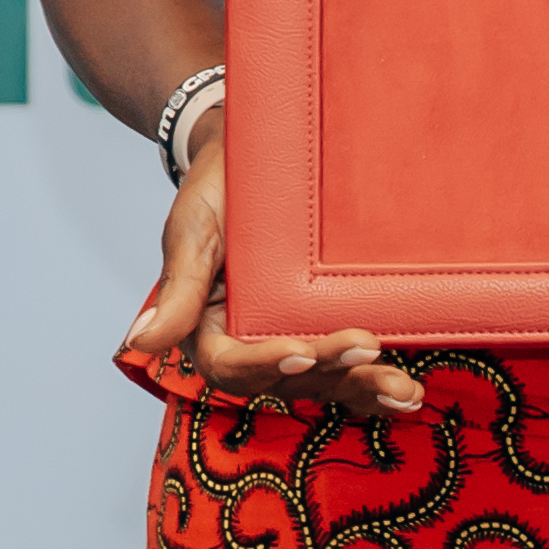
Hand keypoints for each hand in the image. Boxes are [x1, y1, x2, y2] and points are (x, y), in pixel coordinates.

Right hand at [113, 100, 415, 424]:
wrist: (253, 153)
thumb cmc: (216, 189)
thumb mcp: (191, 232)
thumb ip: (177, 293)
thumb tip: (139, 342)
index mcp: (206, 326)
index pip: (229, 365)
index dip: (264, 366)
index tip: (300, 352)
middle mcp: (248, 341)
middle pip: (285, 381)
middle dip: (329, 374)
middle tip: (368, 351)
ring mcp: (287, 336)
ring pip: (321, 381)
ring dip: (362, 389)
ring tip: (404, 392)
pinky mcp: (321, 325)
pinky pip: (345, 366)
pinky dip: (373, 383)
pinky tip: (408, 395)